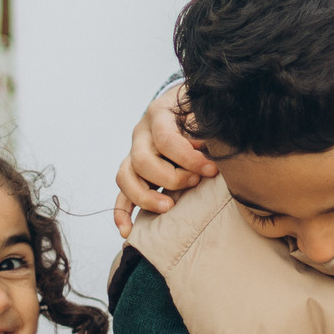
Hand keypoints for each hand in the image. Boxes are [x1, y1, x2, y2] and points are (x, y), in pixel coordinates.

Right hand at [114, 85, 217, 237]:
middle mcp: (141, 134)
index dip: (189, 158)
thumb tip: (206, 143)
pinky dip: (122, 213)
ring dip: (146, 197)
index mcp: (159, 114)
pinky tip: (128, 230)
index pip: (166, 140)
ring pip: (126, 178)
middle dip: (172, 178)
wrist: (189, 104)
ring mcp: (134, 153)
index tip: (212, 169)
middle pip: (143, 161)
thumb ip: (204, 122)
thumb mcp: (204, 107)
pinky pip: (121, 193)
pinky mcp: (133, 172)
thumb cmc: (200, 109)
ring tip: (169, 207)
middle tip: (196, 182)